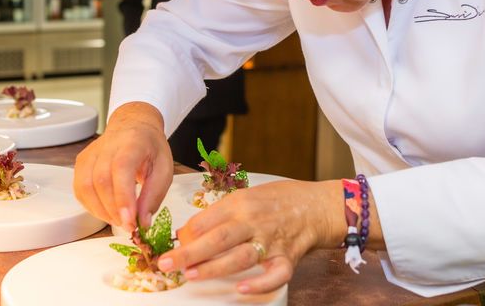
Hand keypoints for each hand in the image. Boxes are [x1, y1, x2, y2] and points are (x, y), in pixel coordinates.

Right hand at [73, 102, 173, 228]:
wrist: (134, 125)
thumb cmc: (150, 147)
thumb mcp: (164, 168)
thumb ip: (154, 196)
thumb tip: (143, 222)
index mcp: (132, 142)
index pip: (122, 168)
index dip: (123, 197)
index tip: (130, 221)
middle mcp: (107, 145)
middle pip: (101, 180)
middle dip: (114, 210)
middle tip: (129, 226)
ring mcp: (91, 153)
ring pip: (85, 186)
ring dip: (101, 211)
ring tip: (118, 220)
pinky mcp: (81, 162)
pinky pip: (80, 189)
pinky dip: (91, 206)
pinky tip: (106, 211)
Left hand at [156, 180, 343, 293]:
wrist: (318, 204)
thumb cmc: (280, 200)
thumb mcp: (247, 196)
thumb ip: (220, 213)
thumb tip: (189, 233)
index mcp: (241, 203)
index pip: (206, 220)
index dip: (185, 235)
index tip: (170, 246)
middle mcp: (254, 220)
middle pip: (217, 238)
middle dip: (189, 252)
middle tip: (166, 263)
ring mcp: (271, 239)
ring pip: (239, 256)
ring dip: (213, 267)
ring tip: (191, 274)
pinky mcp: (288, 257)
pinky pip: (274, 273)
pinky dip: (260, 283)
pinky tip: (242, 289)